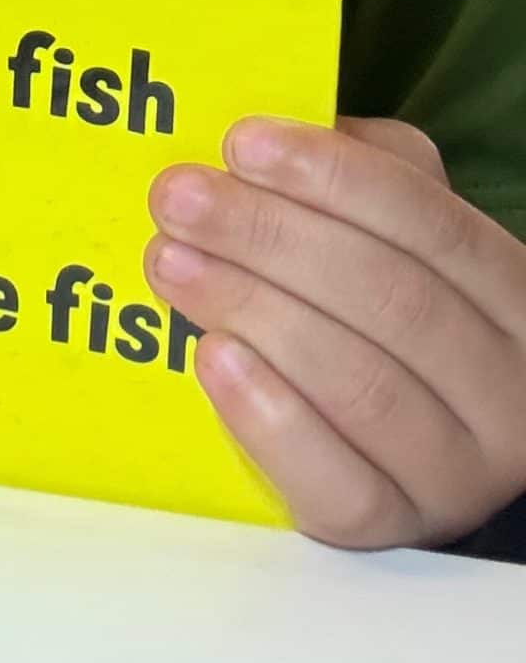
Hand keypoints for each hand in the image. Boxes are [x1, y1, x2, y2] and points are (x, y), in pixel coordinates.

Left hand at [145, 116, 525, 548]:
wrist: (412, 438)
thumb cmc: (387, 307)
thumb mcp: (395, 229)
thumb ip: (362, 169)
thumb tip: (272, 133)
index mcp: (513, 297)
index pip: (431, 224)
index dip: (332, 177)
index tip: (239, 142)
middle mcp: (506, 391)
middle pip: (391, 301)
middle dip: (270, 238)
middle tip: (177, 198)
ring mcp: (456, 473)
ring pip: (362, 387)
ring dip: (253, 311)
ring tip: (170, 262)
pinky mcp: (391, 529)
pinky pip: (336, 484)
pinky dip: (269, 419)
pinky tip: (212, 358)